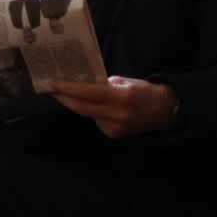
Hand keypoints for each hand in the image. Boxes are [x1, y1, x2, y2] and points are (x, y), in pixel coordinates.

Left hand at [50, 76, 178, 138]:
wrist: (164, 112)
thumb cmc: (145, 92)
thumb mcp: (127, 81)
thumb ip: (106, 84)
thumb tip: (85, 83)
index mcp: (121, 97)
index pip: (89, 93)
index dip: (69, 89)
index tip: (54, 83)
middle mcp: (117, 114)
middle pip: (82, 107)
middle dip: (65, 98)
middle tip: (52, 90)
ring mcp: (114, 127)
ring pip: (88, 115)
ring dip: (78, 105)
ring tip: (70, 95)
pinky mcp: (113, 135)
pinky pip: (96, 121)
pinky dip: (93, 112)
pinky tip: (96, 107)